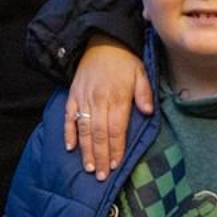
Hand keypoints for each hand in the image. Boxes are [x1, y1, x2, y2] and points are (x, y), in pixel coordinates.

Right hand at [65, 34, 152, 181]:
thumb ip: (144, 93)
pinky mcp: (72, 96)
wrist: (101, 41)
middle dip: (100, 156)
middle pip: (100, 134)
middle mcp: (99, 100)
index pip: (116, 129)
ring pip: (84, 129)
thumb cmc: (124, 60)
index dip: (115, 149)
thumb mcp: (141, 72)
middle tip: (100, 176)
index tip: (115, 166)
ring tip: (88, 168)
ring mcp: (83, 99)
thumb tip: (148, 112)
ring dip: (86, 150)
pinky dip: (68, 133)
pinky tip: (70, 148)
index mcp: (117, 97)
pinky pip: (69, 117)